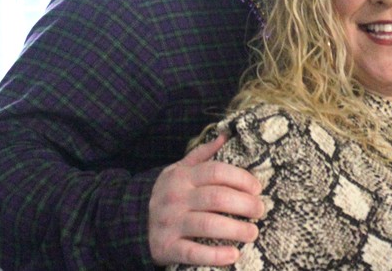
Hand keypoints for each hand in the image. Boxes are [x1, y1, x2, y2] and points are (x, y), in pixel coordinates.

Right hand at [148, 135, 264, 266]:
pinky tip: (233, 255)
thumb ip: (202, 153)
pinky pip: (193, 252)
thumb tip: (224, 135)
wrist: (131, 221)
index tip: (257, 189)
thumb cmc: (167, 194)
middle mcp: (176, 198)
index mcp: (183, 177)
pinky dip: (215, 255)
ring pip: (208, 224)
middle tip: (259, 211)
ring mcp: (171, 223)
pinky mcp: (167, 247)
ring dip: (236, 229)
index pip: (216, 171)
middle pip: (217, 198)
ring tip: (252, 232)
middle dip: (244, 204)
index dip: (241, 179)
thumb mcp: (178, 169)